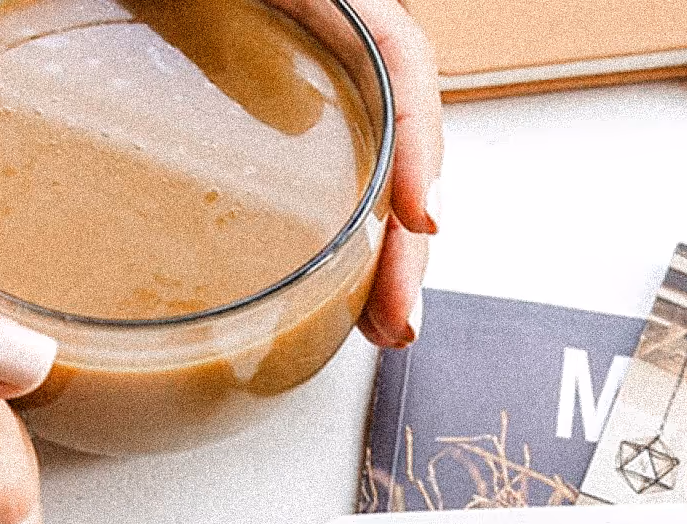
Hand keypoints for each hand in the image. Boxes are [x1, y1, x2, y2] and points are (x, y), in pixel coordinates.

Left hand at [293, 0, 442, 349]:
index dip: (421, 143)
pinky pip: (321, 187)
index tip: (422, 217)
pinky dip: (338, 247)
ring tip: (381, 329)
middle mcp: (327, 51)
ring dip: (382, 261)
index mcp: (331, 5)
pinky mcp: (265, 132)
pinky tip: (334, 298)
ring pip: (367, 178)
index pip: (402, 64)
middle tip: (395, 320)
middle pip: (394, 146)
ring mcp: (302, 97)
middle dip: (404, 244)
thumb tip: (270, 89)